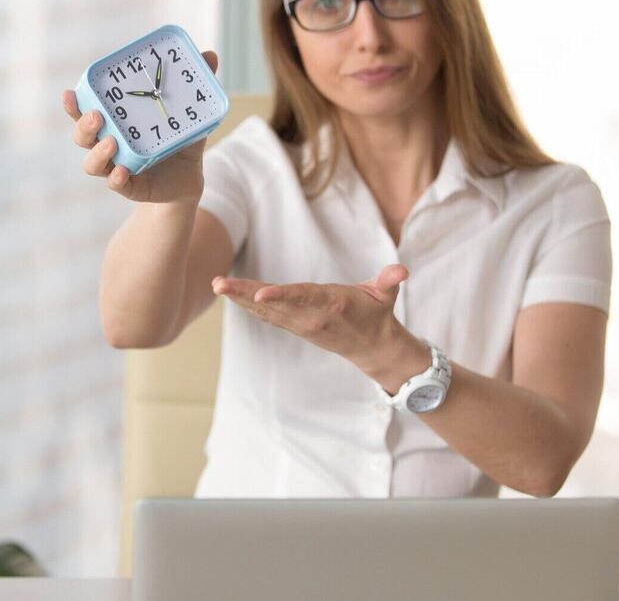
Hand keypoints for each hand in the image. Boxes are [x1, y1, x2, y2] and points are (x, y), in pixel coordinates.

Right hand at [63, 50, 218, 203]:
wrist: (188, 178)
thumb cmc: (177, 140)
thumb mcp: (187, 113)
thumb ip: (193, 87)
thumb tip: (210, 54)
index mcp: (114, 123)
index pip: (84, 111)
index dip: (73, 105)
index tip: (70, 93)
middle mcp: (108, 145)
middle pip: (82, 137)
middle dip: (83, 125)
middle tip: (96, 115)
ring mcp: (116, 167)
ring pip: (92, 163)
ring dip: (97, 153)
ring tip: (111, 142)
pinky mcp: (130, 187)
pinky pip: (116, 184)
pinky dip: (117, 178)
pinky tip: (122, 171)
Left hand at [212, 264, 427, 382]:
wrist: (372, 348)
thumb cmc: (377, 313)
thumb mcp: (386, 296)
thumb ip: (389, 280)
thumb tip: (402, 270)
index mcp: (331, 305)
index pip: (302, 298)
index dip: (280, 296)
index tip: (259, 294)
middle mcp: (310, 317)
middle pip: (273, 305)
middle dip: (244, 295)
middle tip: (218, 284)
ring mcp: (300, 324)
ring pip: (264, 311)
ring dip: (238, 298)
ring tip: (216, 285)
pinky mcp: (293, 326)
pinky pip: (265, 316)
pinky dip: (245, 305)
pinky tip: (228, 293)